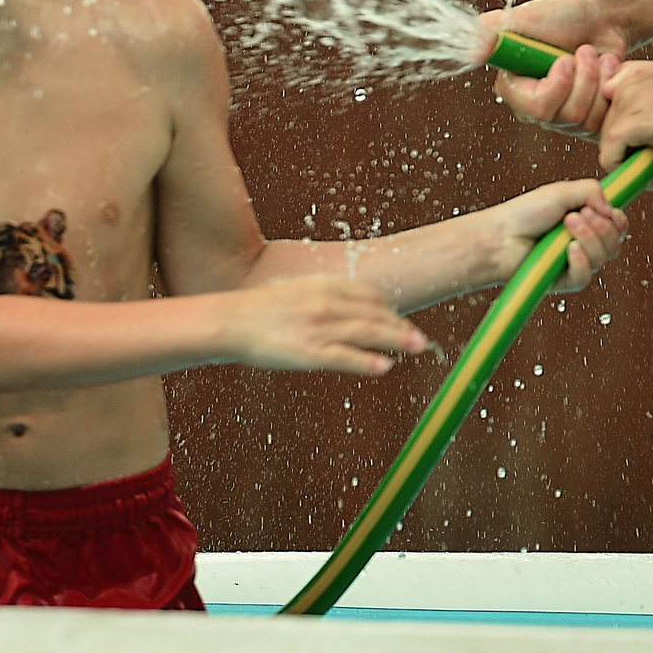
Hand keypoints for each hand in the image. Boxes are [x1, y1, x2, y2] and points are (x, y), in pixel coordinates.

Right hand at [228, 277, 429, 376]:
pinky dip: (367, 362)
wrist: (230, 320)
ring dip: (396, 340)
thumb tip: (348, 311)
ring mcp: (318, 327)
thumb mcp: (297, 292)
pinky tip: (384, 366)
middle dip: (401, 327)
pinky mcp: (308, 352)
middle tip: (421, 340)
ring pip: (367, 333)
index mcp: (323, 285)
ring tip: (417, 347)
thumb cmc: (260, 309)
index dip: (389, 310)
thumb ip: (323, 298)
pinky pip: (344, 357)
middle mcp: (325, 303)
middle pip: (374, 314)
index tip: (401, 321)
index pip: (368, 296)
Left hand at [481, 177, 629, 292]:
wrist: (498, 236)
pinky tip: (570, 250)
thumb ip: (591, 191)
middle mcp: (582, 243)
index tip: (609, 212)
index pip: (616, 226)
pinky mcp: (565, 280)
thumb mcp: (559, 192)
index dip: (618, 220)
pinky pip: (586, 276)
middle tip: (575, 215)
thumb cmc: (523, 214)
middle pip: (615, 243)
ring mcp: (575, 263)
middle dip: (601, 227)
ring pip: (603, 258)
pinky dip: (581, 261)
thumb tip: (612, 209)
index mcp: (584, 222)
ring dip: (588, 238)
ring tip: (566, 225)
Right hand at [484, 0, 627, 136]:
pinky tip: (609, 70)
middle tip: (586, 51)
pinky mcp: (590, 120)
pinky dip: (613, 89)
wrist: (598, 18)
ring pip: (588, 119)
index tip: (565, 59)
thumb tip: (469, 48)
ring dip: (600, 80)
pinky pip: (606, 121)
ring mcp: (564, 118)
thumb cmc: (561, 15)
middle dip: (585, 79)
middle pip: (566, 116)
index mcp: (513, 89)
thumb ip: (491, 30)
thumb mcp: (523, 17)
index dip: (557, 86)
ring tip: (597, 57)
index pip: (535, 108)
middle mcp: (535, 109)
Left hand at [598, 58, 652, 170]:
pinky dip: (629, 175)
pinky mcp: (633, 123)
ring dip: (636, 168)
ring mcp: (626, 102)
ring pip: (609, 148)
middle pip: (610, 134)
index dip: (630, 139)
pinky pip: (611, 158)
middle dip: (634, 156)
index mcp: (631, 76)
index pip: (612, 116)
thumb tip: (639, 128)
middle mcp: (623, 85)